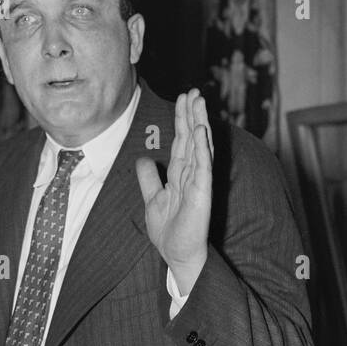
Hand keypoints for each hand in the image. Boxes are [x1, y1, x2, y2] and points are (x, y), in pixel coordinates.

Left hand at [135, 89, 211, 295]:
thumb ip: (148, 178)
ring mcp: (199, 182)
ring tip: (200, 101)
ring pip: (200, 146)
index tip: (183, 98)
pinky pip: (203, 166)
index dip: (182, 119)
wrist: (176, 254)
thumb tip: (143, 158)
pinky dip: (202, 147)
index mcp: (180, 175)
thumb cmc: (169, 231)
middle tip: (193, 90)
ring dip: (200, 123)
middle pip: (192, 138)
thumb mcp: (152, 199)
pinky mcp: (202, 193)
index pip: (181, 141)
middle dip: (192, 114)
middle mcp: (192, 175)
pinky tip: (201, 130)